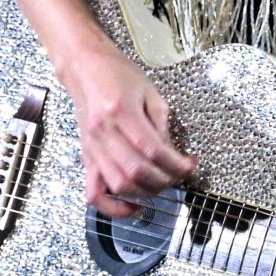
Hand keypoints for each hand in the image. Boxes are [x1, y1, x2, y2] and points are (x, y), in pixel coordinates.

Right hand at [60, 43, 196, 217]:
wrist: (85, 68)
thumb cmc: (117, 74)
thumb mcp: (149, 92)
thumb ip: (161, 125)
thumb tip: (172, 155)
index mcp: (121, 111)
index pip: (153, 150)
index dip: (176, 164)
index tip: (190, 165)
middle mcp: (103, 132)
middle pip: (136, 171)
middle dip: (165, 180)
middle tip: (179, 175)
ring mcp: (92, 147)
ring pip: (118, 184)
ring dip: (145, 193)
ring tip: (162, 185)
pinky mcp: (86, 157)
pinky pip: (94, 192)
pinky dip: (113, 207)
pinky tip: (132, 207)